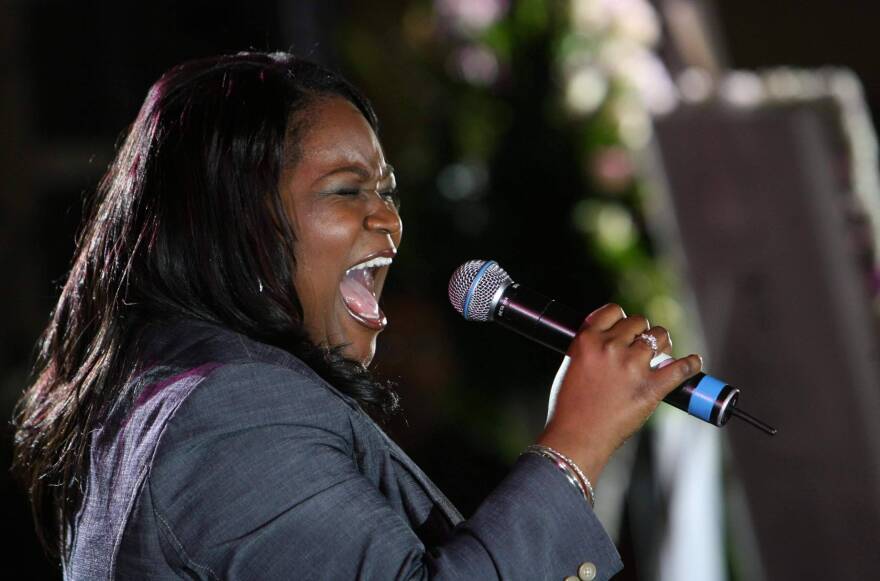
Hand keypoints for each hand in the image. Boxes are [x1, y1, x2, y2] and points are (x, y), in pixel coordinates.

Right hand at [537, 303, 701, 482]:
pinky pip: (680, 368)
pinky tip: (693, 362)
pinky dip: (690, 364)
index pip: (613, 311)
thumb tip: (611, 342)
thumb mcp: (570, 366)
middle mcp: (611, 347)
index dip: (621, 319)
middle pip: (639, 322)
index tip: (625, 328)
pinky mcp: (651, 387)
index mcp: (588, 340)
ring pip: (660, 336)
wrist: (576, 438)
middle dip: (642, 332)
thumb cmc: (569, 407)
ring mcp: (632, 366)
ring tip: (661, 354)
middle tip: (642, 346)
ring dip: (662, 343)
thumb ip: (590, 349)